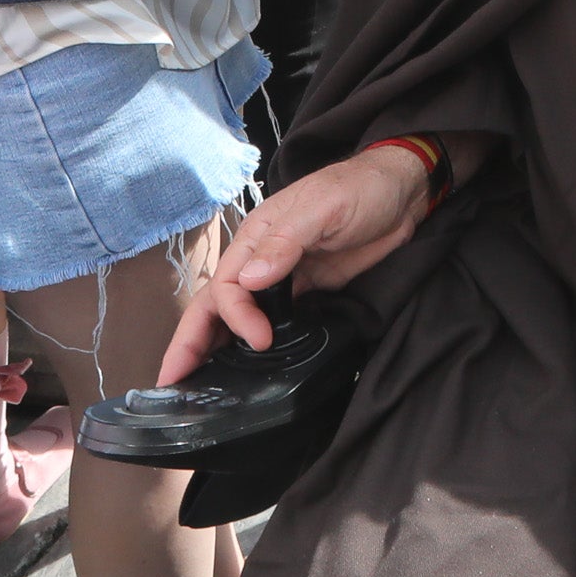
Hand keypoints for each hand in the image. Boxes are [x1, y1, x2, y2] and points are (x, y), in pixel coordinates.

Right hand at [158, 144, 437, 383]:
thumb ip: (286, 243)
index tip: (261, 340)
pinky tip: (246, 369)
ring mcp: (283, 278)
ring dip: (215, 348)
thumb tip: (250, 280)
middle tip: (172, 383)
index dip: (235, 318)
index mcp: (256, 238)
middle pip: (217, 306)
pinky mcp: (306, 292)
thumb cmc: (360, 189)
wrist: (402, 192)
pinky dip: (250, 344)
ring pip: (237, 317)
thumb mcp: (323, 208)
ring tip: (195, 387)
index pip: (227, 286)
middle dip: (191, 342)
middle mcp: (261, 260)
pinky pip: (271, 320)